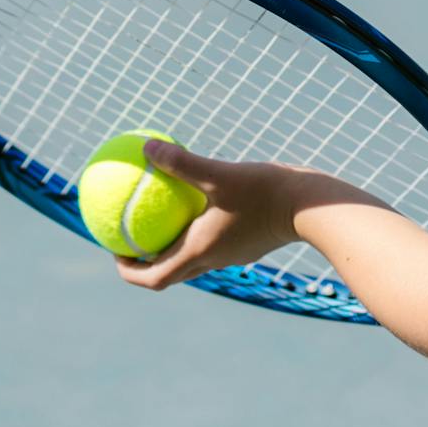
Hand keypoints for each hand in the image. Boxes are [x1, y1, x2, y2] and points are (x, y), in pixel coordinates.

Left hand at [110, 140, 308, 292]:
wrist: (312, 207)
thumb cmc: (267, 191)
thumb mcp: (220, 173)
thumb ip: (182, 163)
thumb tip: (146, 148)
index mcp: (199, 252)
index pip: (154, 278)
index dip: (128, 271)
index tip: (114, 250)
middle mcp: (213, 260)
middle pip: (168, 274)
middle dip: (143, 262)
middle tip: (127, 236)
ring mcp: (231, 254)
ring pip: (190, 260)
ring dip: (169, 248)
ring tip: (156, 218)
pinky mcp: (246, 244)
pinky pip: (210, 243)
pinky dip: (194, 232)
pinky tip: (195, 201)